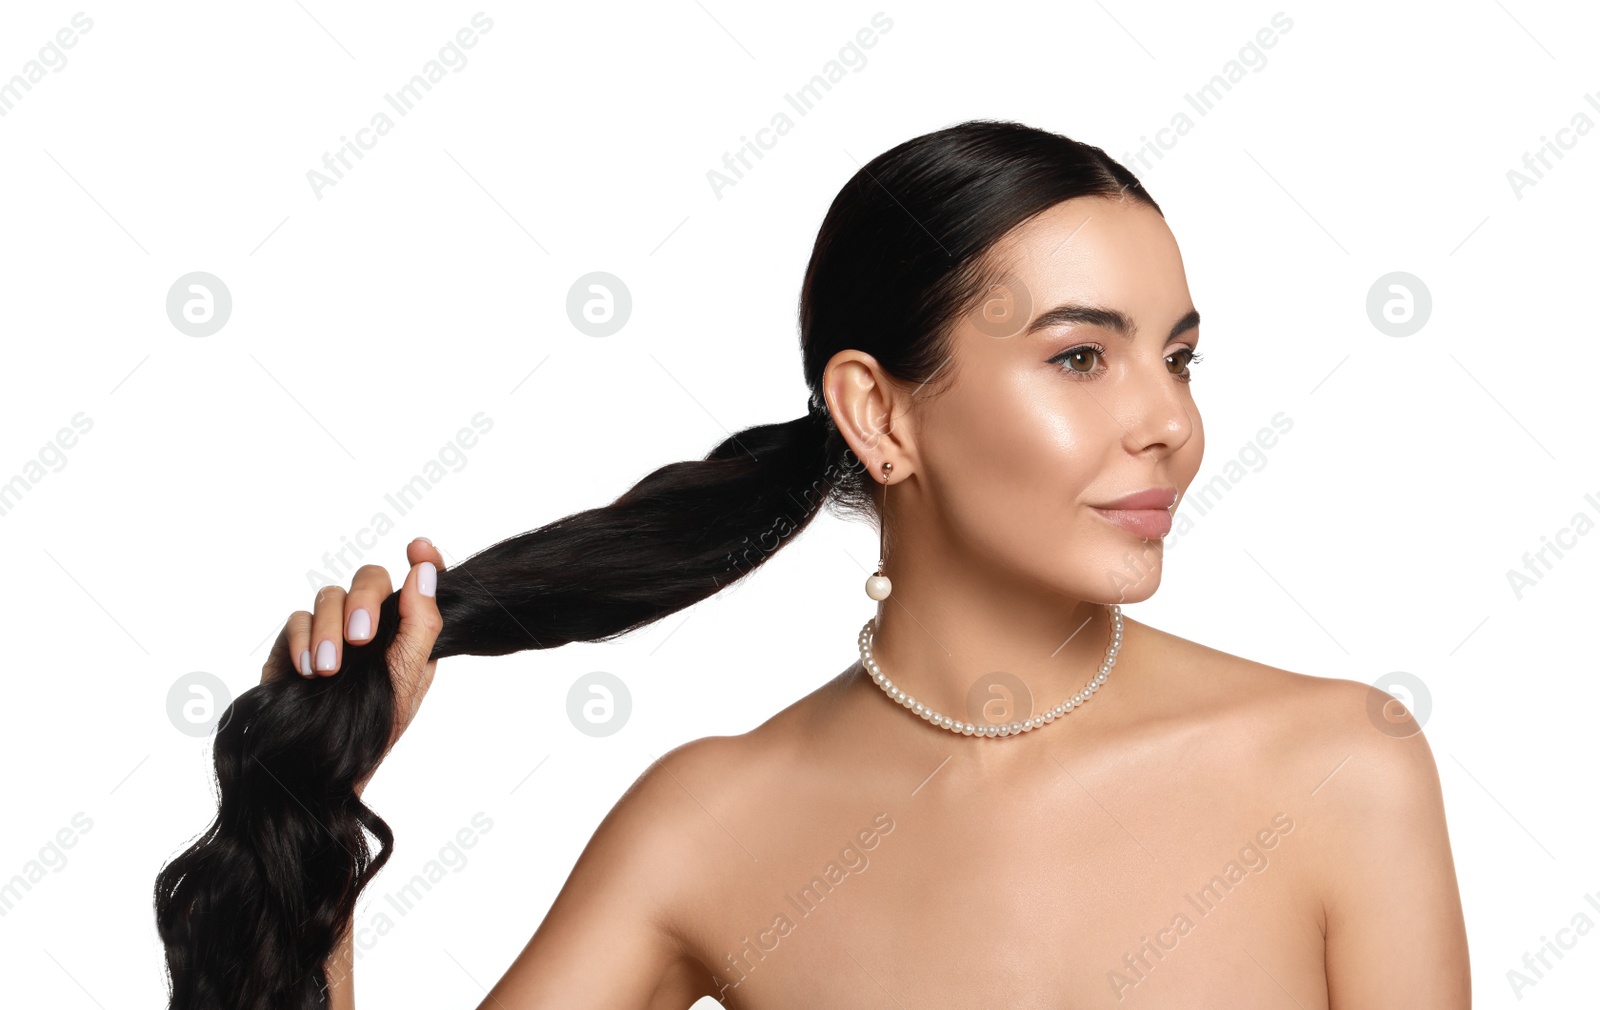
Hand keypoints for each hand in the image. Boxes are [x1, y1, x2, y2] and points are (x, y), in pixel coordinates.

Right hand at [261, 537, 445, 795]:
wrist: (319, 772)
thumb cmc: (372, 733)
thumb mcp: (408, 681)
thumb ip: (421, 625)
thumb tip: (424, 572)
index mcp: (408, 634)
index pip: (417, 583)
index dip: (423, 560)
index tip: (419, 549)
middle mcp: (371, 628)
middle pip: (369, 579)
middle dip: (365, 601)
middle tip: (362, 638)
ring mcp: (331, 634)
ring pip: (328, 595)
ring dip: (329, 628)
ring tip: (329, 669)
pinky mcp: (294, 646)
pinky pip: (296, 619)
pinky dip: (302, 639)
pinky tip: (308, 670)